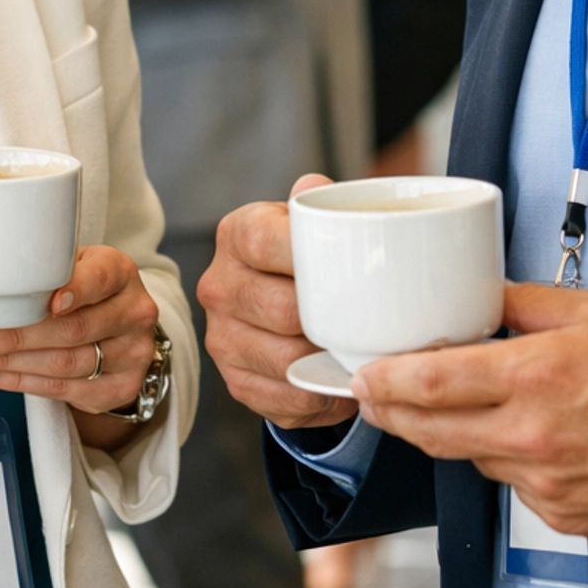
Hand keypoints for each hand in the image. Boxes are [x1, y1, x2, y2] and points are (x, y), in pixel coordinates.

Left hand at [0, 245, 158, 451]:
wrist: (122, 325)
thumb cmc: (87, 291)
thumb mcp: (74, 267)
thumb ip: (42, 276)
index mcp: (120, 272)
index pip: (100, 279)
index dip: (76, 291)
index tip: (49, 302)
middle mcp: (134, 312)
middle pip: (74, 330)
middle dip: (17, 337)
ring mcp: (132, 353)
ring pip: (67, 364)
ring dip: (14, 364)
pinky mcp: (121, 387)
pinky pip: (66, 390)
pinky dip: (25, 384)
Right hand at [198, 177, 356, 431]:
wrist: (282, 302)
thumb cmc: (307, 258)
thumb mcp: (312, 224)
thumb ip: (320, 208)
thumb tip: (314, 188)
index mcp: (236, 235)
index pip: (264, 241)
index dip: (307, 255)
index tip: (349, 264)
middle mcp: (219, 285)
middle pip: (282, 310)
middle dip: (330, 319)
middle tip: (369, 319)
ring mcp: (222, 338)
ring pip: (286, 361)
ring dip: (328, 363)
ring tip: (358, 353)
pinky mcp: (235, 382)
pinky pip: (287, 400)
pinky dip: (321, 396)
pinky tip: (338, 379)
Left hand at [354, 281, 587, 539]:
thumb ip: (523, 304)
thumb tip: (477, 294)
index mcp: (536, 377)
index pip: (431, 383)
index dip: (383, 382)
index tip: (361, 375)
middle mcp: (533, 437)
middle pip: (433, 431)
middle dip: (394, 413)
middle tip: (375, 396)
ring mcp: (547, 483)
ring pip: (472, 459)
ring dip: (458, 435)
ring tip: (468, 407)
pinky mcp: (564, 516)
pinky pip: (513, 488)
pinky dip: (509, 463)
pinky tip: (531, 440)